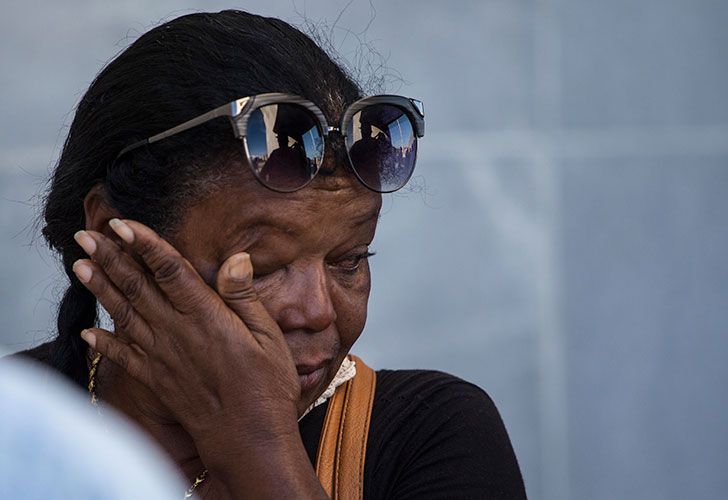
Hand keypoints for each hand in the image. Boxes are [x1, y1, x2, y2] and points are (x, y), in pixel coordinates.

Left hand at [71, 218, 302, 471]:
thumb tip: (234, 259)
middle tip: (86, 236)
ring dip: (100, 289)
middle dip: (110, 258)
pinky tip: (87, 333)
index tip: (123, 223)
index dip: (145, 244)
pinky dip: (104, 343)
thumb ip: (244, 297)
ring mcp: (163, 356)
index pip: (169, 271)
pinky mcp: (157, 379)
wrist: (247, 437)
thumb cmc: (266, 385)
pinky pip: (124, 356)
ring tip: (79, 266)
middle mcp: (177, 332)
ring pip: (124, 315)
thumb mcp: (267, 336)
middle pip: (138, 287)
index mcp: (206, 316)